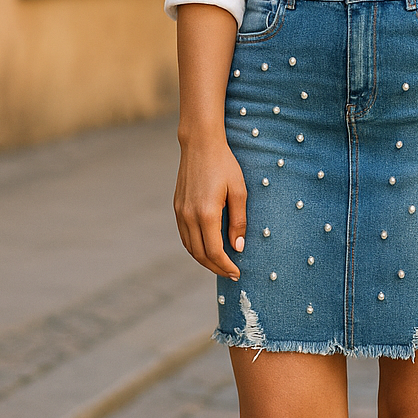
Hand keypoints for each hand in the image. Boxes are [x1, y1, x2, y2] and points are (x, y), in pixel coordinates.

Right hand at [173, 136, 247, 278]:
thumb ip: (238, 221)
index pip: (215, 251)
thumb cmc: (224, 164)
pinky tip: (207, 247)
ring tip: (220, 264)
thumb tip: (238, 247)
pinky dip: (195, 247)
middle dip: (216, 267)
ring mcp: (180, 212)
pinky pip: (184, 235)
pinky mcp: (177, 207)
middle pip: (200, 254)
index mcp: (207, 213)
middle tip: (231, 273)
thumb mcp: (239, 191)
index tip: (237, 272)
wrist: (200, 144)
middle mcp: (189, 216)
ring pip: (190, 247)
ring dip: (204, 260)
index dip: (226, 266)